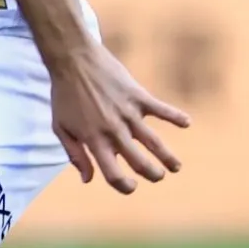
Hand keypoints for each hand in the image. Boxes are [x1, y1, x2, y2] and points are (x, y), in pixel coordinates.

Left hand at [48, 44, 187, 191]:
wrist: (73, 61)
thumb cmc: (65, 96)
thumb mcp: (61, 127)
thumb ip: (75, 154)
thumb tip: (87, 179)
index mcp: (93, 140)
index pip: (112, 173)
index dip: (123, 185)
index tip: (131, 187)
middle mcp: (113, 130)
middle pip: (139, 161)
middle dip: (152, 174)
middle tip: (158, 176)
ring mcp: (128, 113)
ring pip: (154, 142)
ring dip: (168, 157)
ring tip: (176, 168)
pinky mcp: (139, 97)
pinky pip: (162, 109)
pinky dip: (176, 116)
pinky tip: (187, 123)